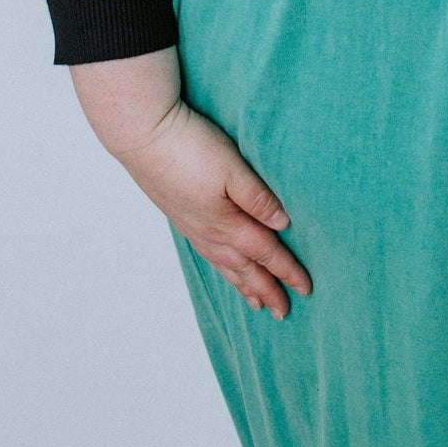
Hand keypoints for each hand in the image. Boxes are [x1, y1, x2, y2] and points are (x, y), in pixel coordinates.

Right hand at [69, 48, 312, 319]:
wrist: (142, 134)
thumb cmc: (189, 146)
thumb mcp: (233, 167)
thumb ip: (258, 197)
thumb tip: (283, 224)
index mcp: (226, 222)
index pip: (265, 252)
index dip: (287, 271)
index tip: (305, 289)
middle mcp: (208, 231)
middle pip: (244, 267)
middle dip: (265, 289)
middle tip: (282, 312)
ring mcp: (191, 224)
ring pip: (223, 263)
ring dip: (242, 283)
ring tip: (255, 301)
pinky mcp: (179, 213)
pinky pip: (206, 252)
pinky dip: (220, 266)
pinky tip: (222, 263)